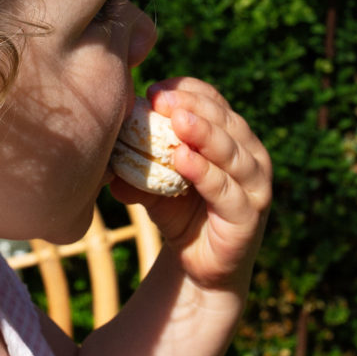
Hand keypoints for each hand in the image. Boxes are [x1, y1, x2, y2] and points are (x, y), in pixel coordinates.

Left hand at [111, 77, 271, 294]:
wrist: (198, 265)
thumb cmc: (178, 212)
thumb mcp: (153, 183)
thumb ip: (134, 166)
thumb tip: (102, 154)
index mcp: (230, 137)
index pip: (213, 102)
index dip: (187, 92)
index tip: (154, 90)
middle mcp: (249, 155)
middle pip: (225, 121)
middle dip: (193, 106)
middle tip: (162, 99)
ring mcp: (254, 186)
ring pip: (231, 152)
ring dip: (204, 134)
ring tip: (178, 121)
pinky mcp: (249, 216)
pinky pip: (227, 190)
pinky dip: (205, 172)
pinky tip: (183, 159)